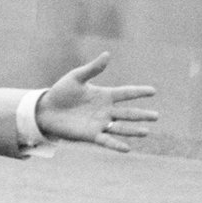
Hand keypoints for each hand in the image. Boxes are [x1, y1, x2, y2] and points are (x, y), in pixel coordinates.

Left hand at [32, 52, 158, 151]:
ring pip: (120, 127)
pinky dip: (116, 145)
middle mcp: (105, 110)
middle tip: (156, 116)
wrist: (45, 109)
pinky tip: (127, 148)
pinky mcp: (90, 135)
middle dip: (142, 115)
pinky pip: (106, 140)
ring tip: (147, 132)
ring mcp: (99, 123)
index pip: (126, 93)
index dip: (139, 92)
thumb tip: (107, 54)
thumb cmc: (61, 92)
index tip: (154, 91)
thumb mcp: (76, 77)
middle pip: (128, 113)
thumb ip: (93, 69)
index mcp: (104, 95)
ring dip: (133, 130)